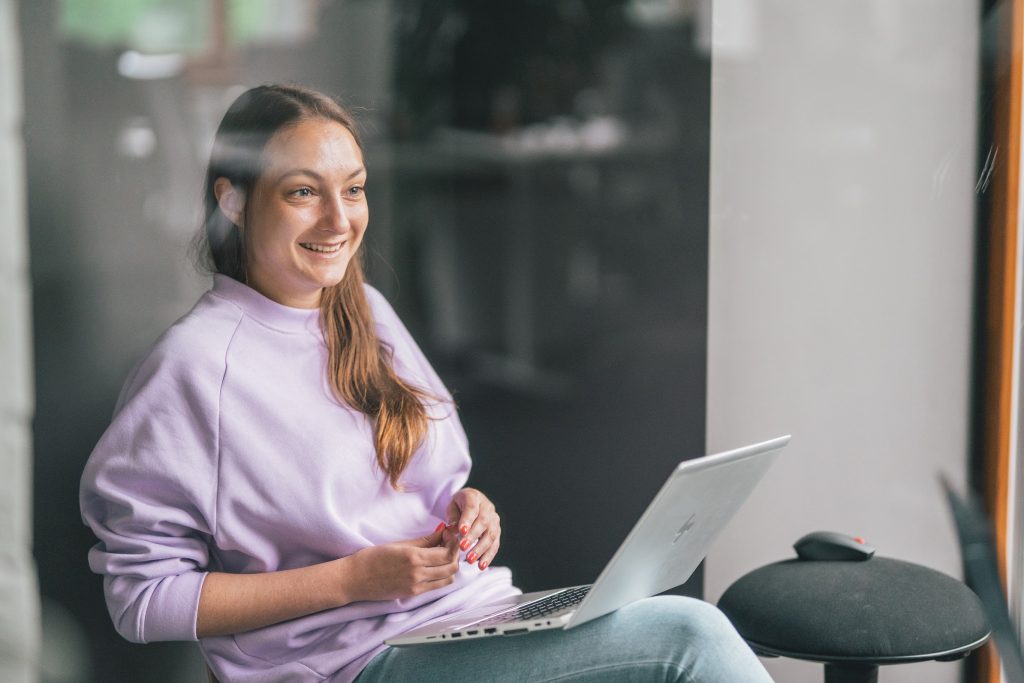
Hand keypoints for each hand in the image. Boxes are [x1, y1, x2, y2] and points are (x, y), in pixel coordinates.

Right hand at [340, 525, 459, 601]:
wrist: (355, 579)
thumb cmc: (372, 558)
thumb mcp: (399, 544)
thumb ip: (423, 541)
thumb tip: (441, 532)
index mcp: (414, 557)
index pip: (447, 553)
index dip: (453, 543)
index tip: (449, 535)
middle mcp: (418, 573)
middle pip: (451, 566)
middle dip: (455, 554)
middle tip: (449, 545)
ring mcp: (416, 586)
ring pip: (447, 579)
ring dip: (450, 567)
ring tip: (442, 557)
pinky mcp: (412, 594)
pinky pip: (435, 587)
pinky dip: (441, 577)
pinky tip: (434, 568)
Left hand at [446, 488, 500, 569]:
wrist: (470, 503)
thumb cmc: (458, 506)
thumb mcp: (451, 506)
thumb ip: (452, 516)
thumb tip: (453, 528)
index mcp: (474, 497)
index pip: (472, 508)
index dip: (467, 520)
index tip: (461, 531)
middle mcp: (488, 507)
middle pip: (483, 522)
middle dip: (473, 537)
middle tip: (462, 548)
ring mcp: (494, 520)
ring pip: (491, 535)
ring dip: (481, 549)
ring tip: (469, 560)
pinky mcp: (497, 531)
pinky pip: (495, 545)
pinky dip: (488, 556)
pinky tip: (481, 566)